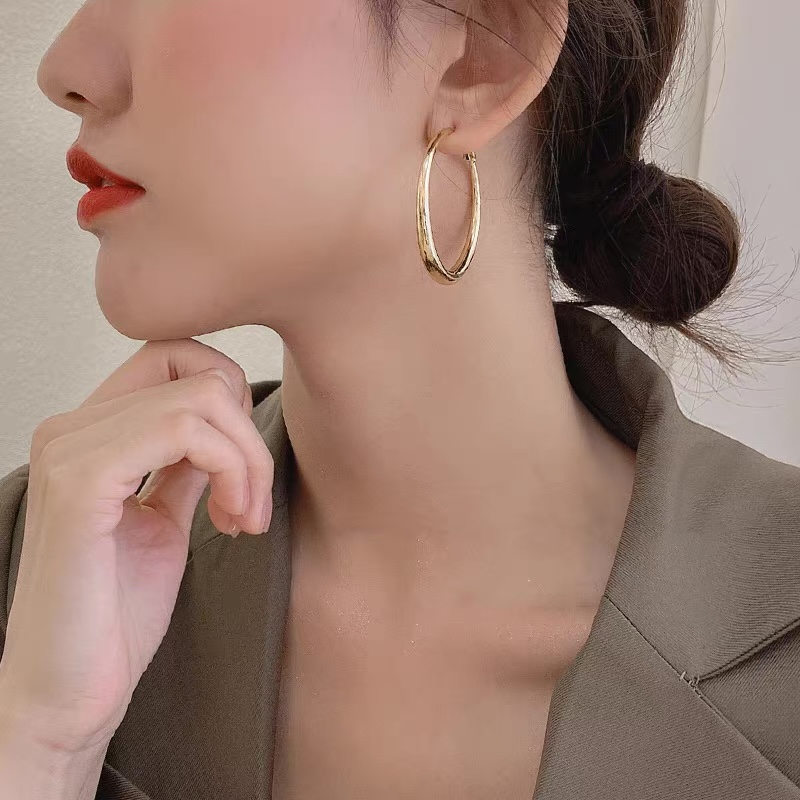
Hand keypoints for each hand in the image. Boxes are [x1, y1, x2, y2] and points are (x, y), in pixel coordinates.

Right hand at [0, 338, 274, 753]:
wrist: (70, 695)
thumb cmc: (114, 614)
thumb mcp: (164, 518)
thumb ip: (186, 464)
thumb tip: (226, 422)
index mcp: (88, 433)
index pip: (172, 354)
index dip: (228, 396)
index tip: (242, 467)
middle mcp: (71, 429)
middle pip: (198, 372)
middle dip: (248, 435)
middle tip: (251, 503)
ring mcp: (70, 451)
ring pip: (202, 398)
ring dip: (247, 460)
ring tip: (242, 519)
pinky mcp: (80, 484)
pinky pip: (183, 431)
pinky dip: (230, 469)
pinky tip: (230, 521)